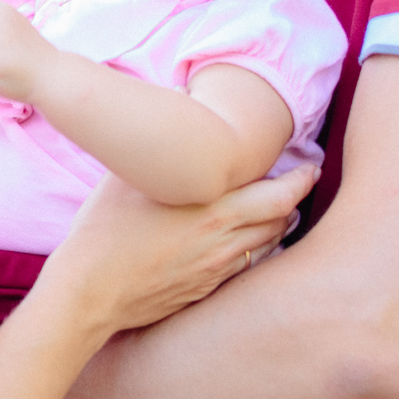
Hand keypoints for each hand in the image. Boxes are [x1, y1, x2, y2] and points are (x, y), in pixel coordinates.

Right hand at [34, 166, 314, 339]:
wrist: (89, 292)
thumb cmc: (103, 229)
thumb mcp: (128, 177)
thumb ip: (161, 150)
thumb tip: (174, 106)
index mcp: (213, 210)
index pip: (279, 195)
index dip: (300, 180)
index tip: (309, 167)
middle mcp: (223, 242)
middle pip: (281, 221)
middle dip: (294, 201)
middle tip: (301, 185)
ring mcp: (215, 271)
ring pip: (267, 248)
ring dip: (278, 228)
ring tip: (281, 213)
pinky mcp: (204, 291)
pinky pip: (244, 269)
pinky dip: (255, 252)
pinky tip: (248, 244)